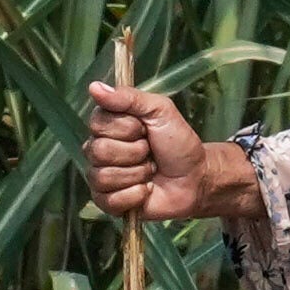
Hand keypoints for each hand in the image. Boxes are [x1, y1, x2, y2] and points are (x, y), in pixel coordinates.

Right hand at [82, 75, 248, 225]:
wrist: (195, 177)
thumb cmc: (178, 143)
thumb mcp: (160, 110)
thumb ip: (129, 98)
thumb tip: (94, 87)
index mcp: (109, 125)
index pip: (97, 123)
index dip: (126, 128)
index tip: (145, 129)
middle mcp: (99, 150)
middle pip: (99, 151)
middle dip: (135, 152)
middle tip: (150, 152)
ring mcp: (102, 177)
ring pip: (103, 176)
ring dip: (137, 174)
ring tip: (150, 171)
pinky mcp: (108, 202)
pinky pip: (109, 200)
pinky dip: (134, 195)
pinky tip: (145, 190)